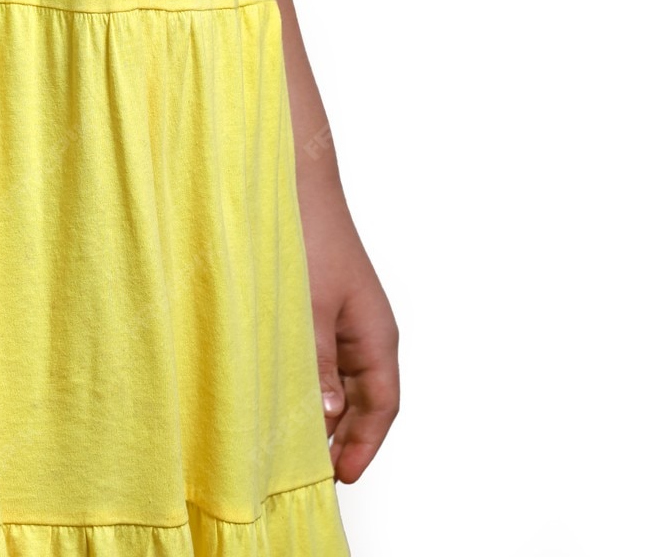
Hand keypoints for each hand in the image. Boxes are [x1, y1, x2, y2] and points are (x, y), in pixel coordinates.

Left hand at [300, 186, 400, 482]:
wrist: (286, 174)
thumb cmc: (305, 231)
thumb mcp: (306, 308)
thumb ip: (314, 366)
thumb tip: (326, 416)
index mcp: (375, 333)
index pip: (383, 405)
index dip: (365, 446)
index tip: (342, 478)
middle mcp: (362, 328)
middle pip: (360, 399)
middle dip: (338, 435)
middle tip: (305, 469)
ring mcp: (338, 315)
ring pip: (334, 378)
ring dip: (315, 406)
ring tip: (283, 438)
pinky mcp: (312, 302)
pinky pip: (313, 354)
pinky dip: (298, 377)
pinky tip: (270, 388)